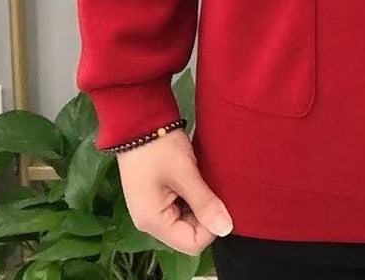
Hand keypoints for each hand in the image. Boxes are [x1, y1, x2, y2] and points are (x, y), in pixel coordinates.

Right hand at [117, 128, 233, 254]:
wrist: (138, 122)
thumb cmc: (160, 148)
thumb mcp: (185, 173)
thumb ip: (205, 203)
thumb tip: (226, 229)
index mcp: (154, 221)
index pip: (192, 244)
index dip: (211, 227)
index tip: (221, 202)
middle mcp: (150, 221)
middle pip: (188, 233)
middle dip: (206, 215)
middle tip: (217, 189)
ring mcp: (151, 208)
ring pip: (185, 219)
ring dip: (200, 204)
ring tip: (209, 182)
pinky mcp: (155, 196)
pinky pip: (179, 206)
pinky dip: (192, 196)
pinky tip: (199, 179)